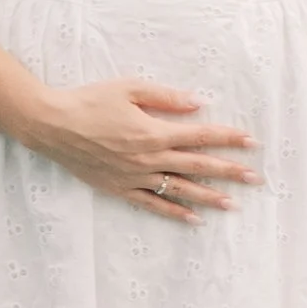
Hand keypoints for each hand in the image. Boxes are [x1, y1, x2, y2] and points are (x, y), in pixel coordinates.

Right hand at [32, 78, 257, 221]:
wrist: (51, 125)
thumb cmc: (89, 101)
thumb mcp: (129, 89)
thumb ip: (166, 97)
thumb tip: (198, 103)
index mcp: (153, 132)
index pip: (201, 136)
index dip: (228, 138)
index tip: (252, 142)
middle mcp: (148, 158)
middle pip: (197, 166)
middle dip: (229, 171)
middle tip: (255, 178)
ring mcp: (134, 177)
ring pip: (179, 189)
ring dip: (208, 196)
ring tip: (233, 203)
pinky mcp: (120, 188)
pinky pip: (152, 204)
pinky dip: (174, 212)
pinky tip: (194, 219)